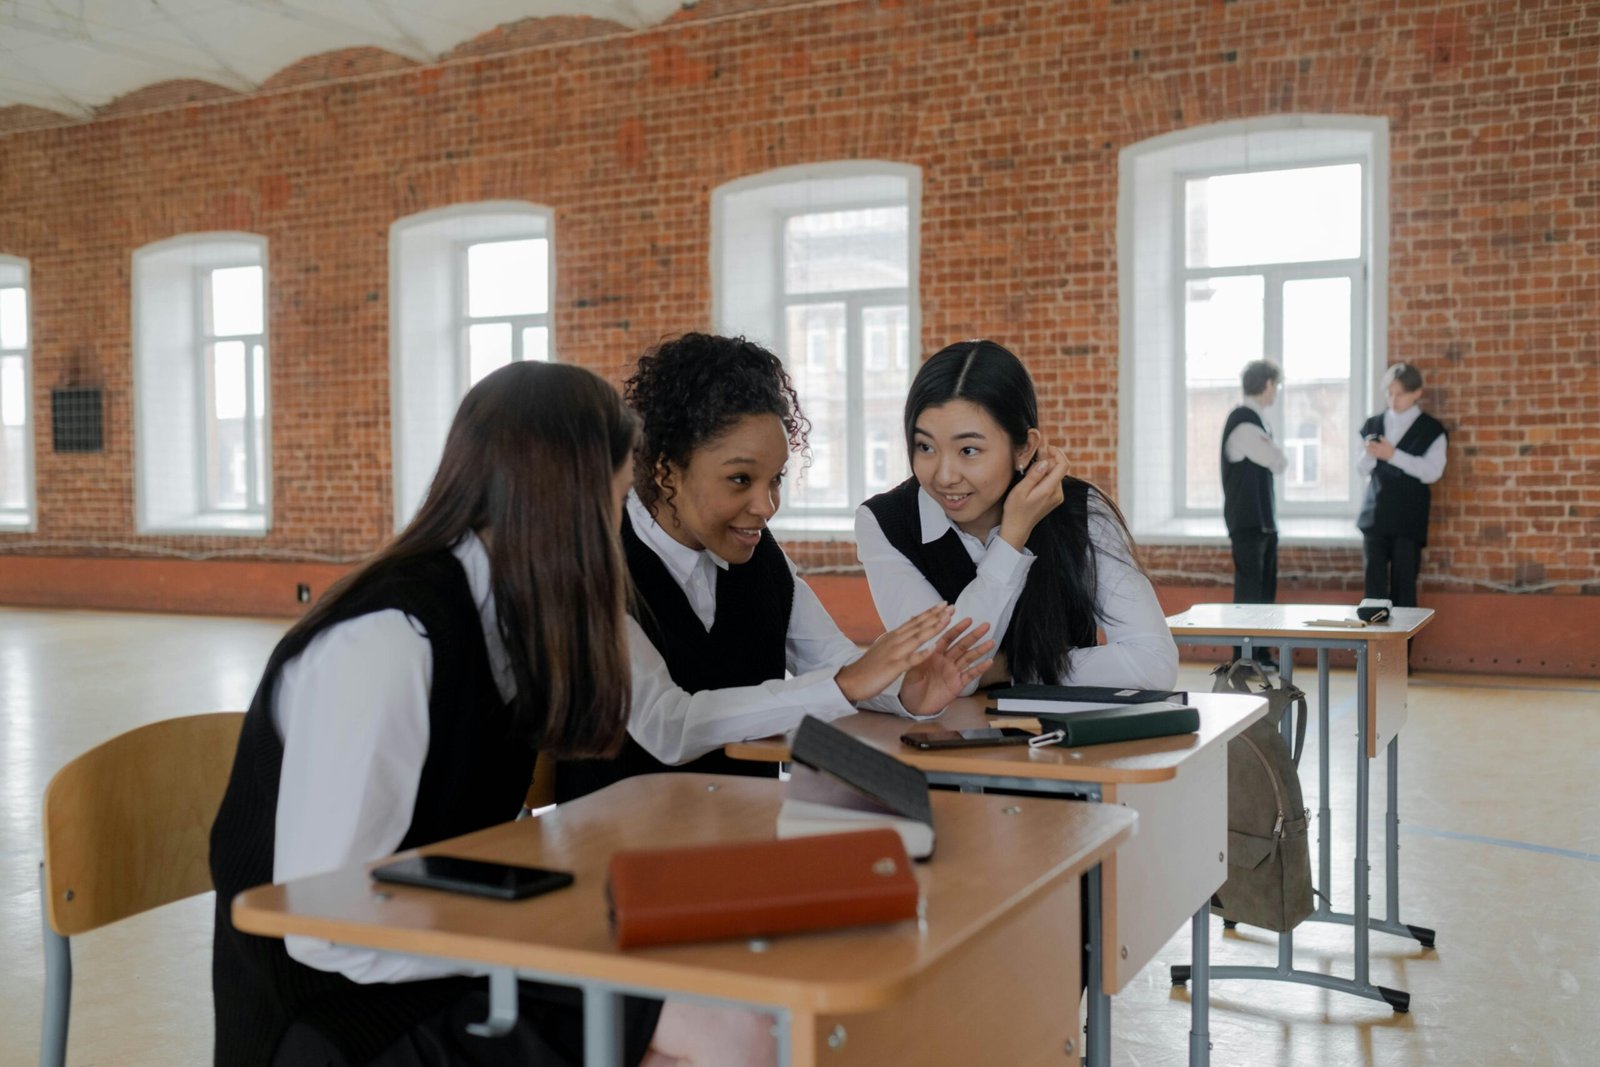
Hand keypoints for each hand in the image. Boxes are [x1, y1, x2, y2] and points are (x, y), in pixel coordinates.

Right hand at [835, 603, 953, 703]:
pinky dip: (923, 653)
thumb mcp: (883, 645)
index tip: (944, 604)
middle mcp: (894, 641)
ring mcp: (894, 653)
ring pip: (917, 638)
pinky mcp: (893, 667)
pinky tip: (934, 648)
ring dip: (933, 628)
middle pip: (918, 625)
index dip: (930, 612)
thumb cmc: (868, 666)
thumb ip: (897, 635)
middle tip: (951, 605)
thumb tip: (909, 621)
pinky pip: (911, 660)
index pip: (914, 621)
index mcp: (893, 636)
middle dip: (936, 615)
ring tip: (947, 619)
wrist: (850, 680)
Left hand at [898, 618, 996, 717]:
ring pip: (969, 658)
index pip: (947, 638)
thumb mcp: (911, 671)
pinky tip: (989, 661)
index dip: (957, 629)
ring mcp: (953, 671)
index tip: (967, 619)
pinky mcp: (958, 684)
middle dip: (974, 635)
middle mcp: (946, 660)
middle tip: (985, 625)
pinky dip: (980, 668)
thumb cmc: (910, 686)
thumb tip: (929, 644)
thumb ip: (920, 658)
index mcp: (934, 654)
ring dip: (980, 650)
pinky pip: (970, 675)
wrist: (913, 705)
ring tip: (991, 641)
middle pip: (962, 645)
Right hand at [999, 445, 1066, 551]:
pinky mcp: (1055, 499)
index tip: (1047, 447)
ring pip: (1056, 475)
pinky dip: (1046, 476)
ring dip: (1046, 468)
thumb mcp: (1020, 490)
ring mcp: (1057, 497)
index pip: (1063, 465)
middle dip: (1049, 460)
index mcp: (1050, 490)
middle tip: (1033, 460)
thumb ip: (1034, 475)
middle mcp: (1058, 493)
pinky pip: (1054, 482)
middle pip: (1059, 469)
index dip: (1057, 453)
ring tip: (1030, 472)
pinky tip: (1034, 480)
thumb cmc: (1015, 509)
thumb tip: (1045, 462)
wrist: (1018, 528)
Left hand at [1365, 437, 1396, 461]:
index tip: (1367, 441)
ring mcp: (1377, 453)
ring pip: (1371, 451)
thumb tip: (1380, 436)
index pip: (1373, 443)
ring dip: (1368, 449)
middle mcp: (1377, 449)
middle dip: (1367, 446)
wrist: (1392, 455)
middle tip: (1365, 444)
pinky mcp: (1377, 456)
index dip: (1370, 442)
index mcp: (1380, 446)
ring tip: (1365, 448)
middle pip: (1371, 447)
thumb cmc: (1390, 449)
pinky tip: (1368, 452)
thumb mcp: (1388, 443)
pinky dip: (1370, 453)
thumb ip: (1383, 439)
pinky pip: (1372, 454)